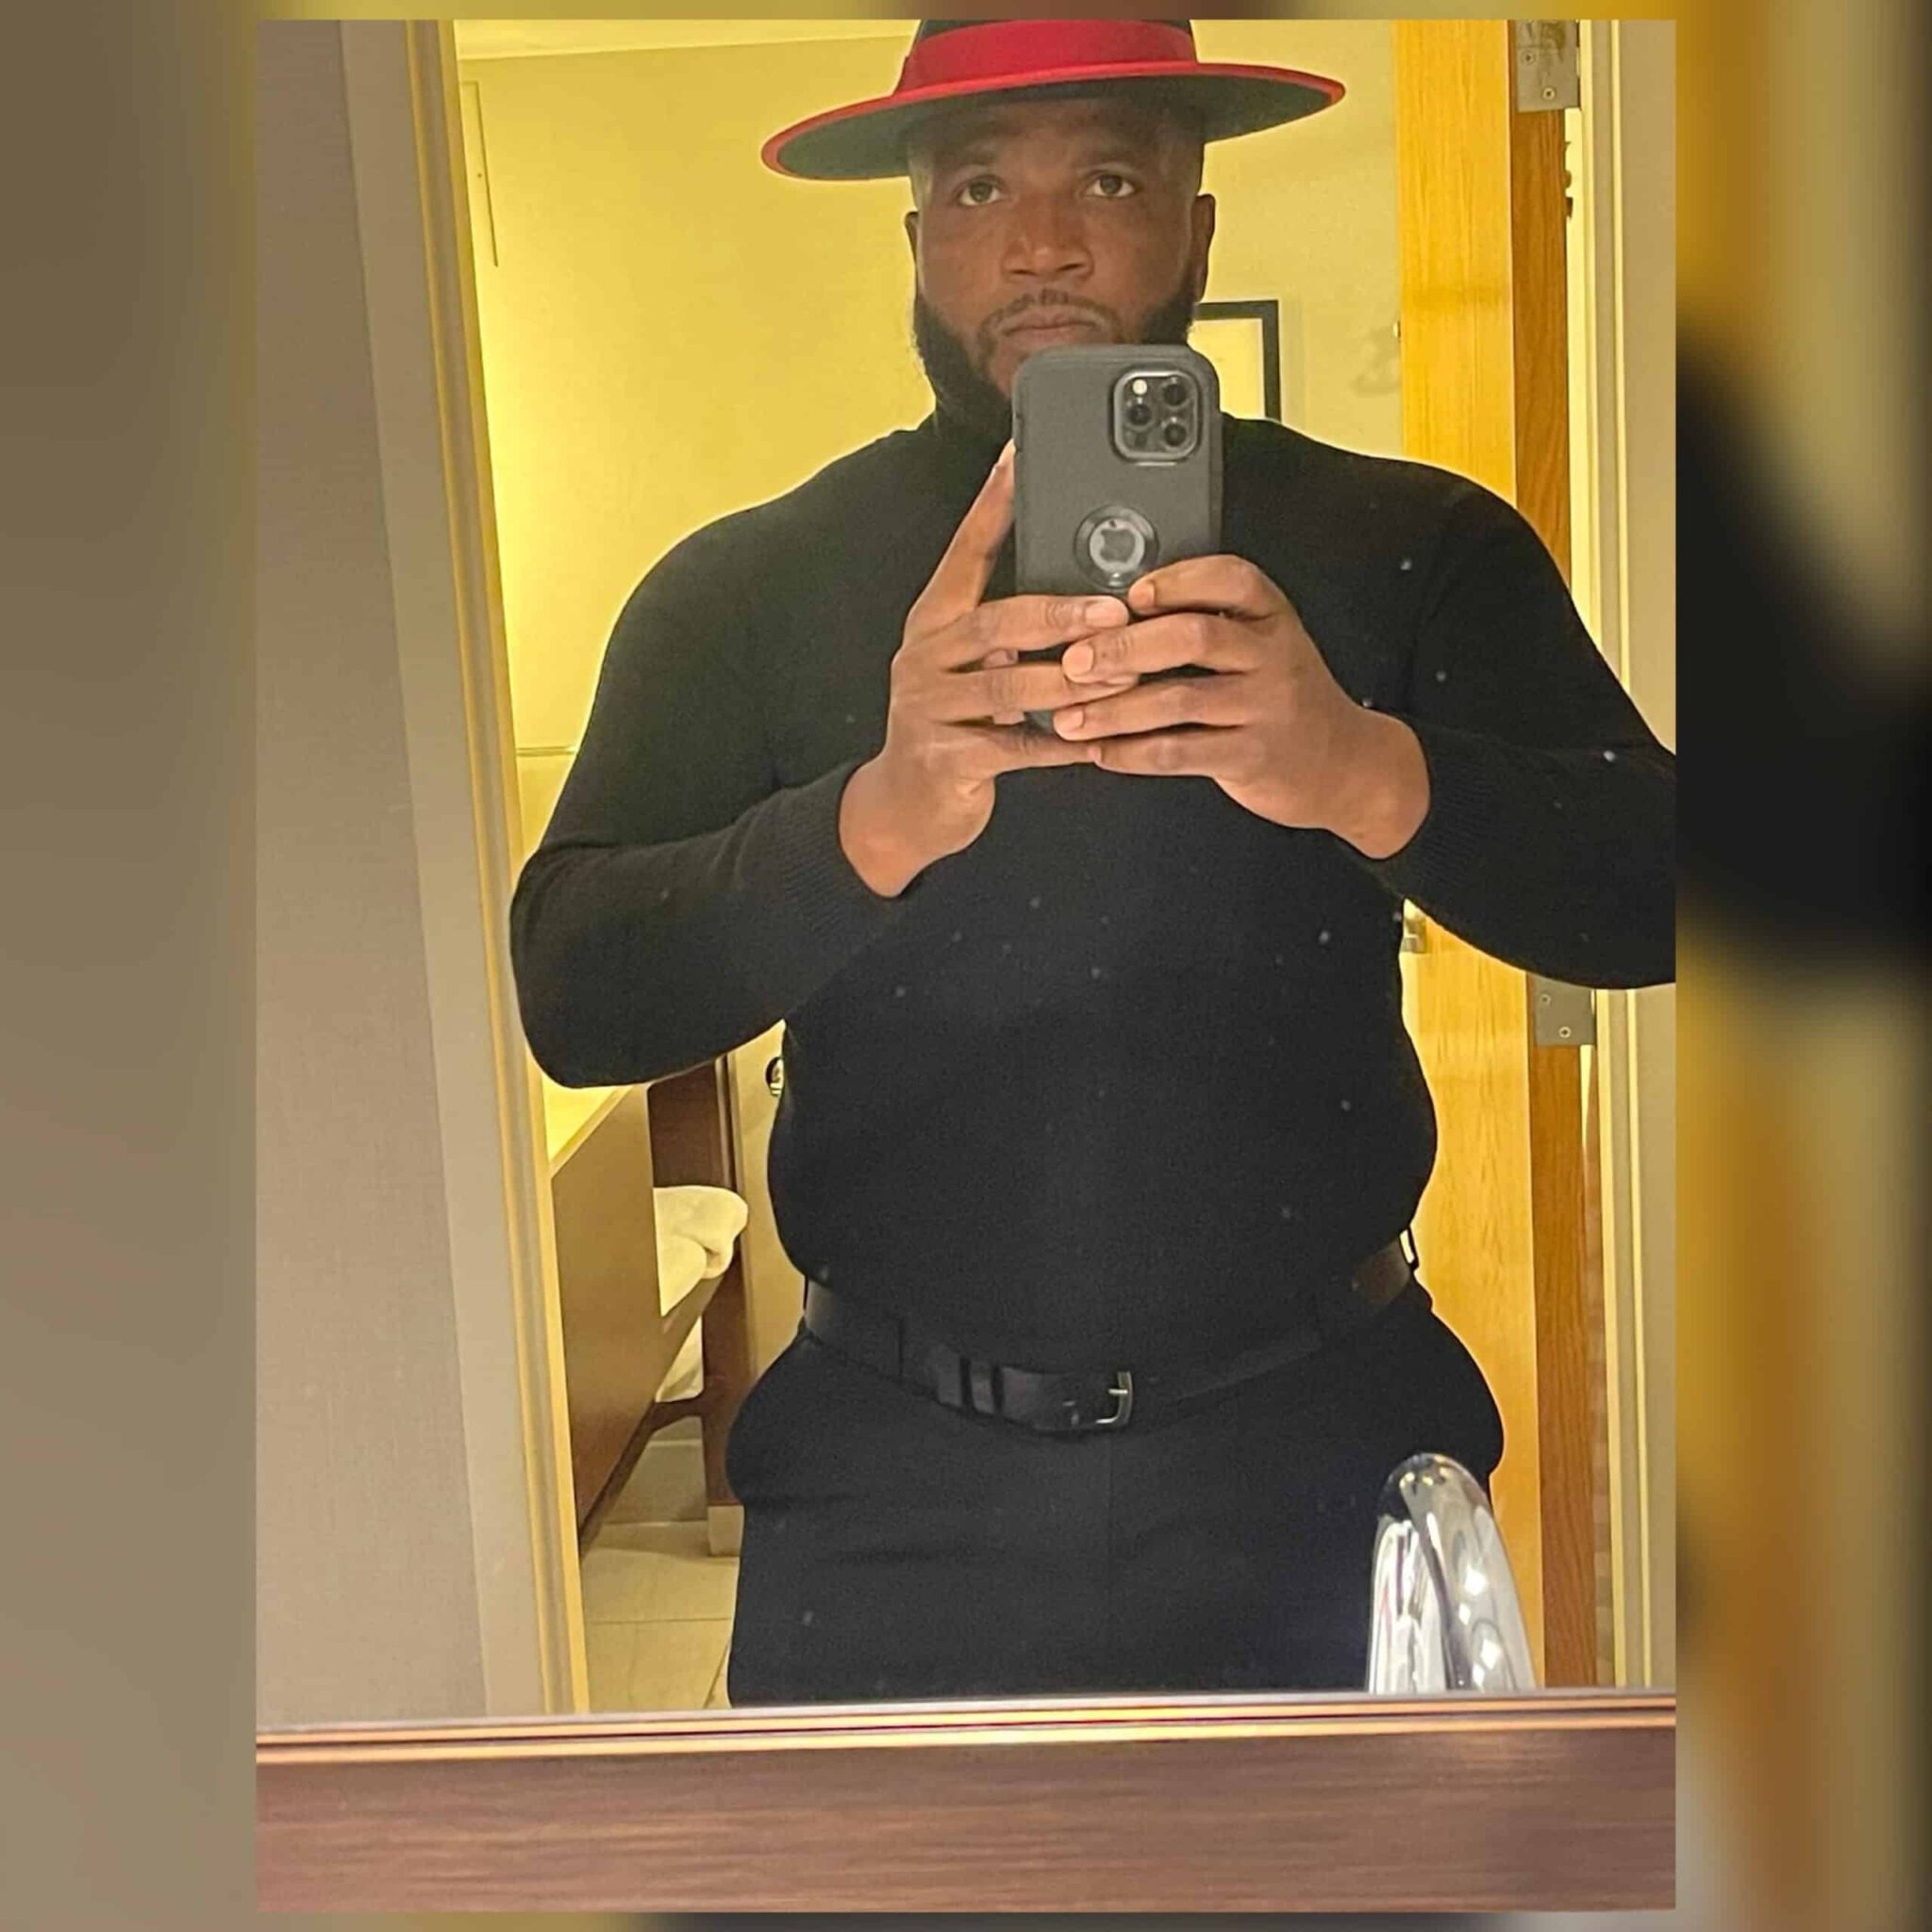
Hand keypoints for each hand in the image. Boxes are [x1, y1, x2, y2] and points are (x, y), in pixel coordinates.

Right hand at [839, 443, 1138, 894]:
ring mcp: (930, 710)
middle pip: (993, 623)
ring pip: (1008, 688)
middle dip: (1057, 614)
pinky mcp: (947, 761)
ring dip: (1072, 682)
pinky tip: (1098, 741)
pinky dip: (1061, 744)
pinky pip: (1016, 748)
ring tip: (1124, 676)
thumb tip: (1077, 595)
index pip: (964, 551)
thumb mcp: (968, 666)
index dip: (994, 504)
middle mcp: (924, 657)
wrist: (903, 807)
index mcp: (934, 622)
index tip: (1021, 454)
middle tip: (1113, 608)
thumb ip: (1005, 632)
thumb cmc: (951, 726)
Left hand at [1049, 555, 1429, 857]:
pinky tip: (1102, 752)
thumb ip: (1210, 623)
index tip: (1129, 595)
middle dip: (1125, 648)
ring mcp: (1265, 708)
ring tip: (1070, 717)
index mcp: (1270, 616)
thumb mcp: (1263, 645)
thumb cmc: (1283, 697)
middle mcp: (1272, 656)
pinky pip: (1180, 753)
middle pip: (1194, 637)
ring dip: (1115, 710)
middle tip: (1076, 660)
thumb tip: (1115, 617)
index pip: (1230, 579)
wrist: (1342, 764)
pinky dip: (1133, 754)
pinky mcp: (1252, 756)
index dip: (1177, 582)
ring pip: (1179, 700)